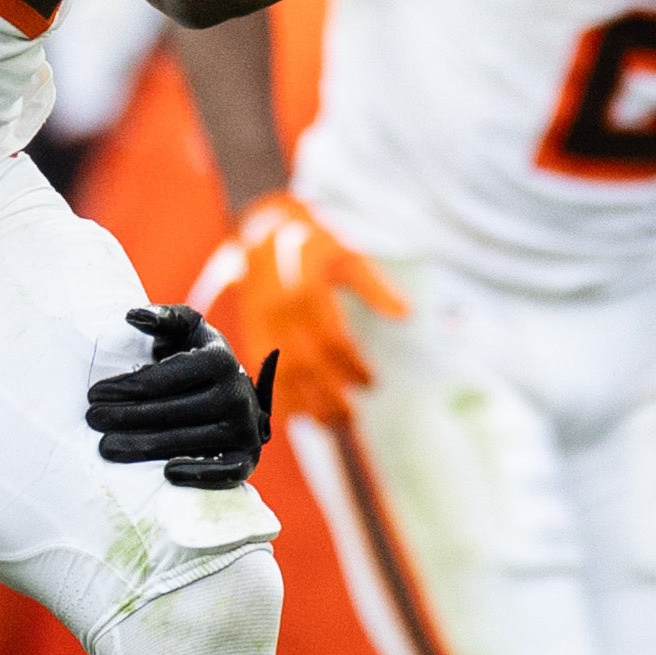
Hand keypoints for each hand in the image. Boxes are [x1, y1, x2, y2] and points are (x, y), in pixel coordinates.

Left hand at [87, 303, 276, 489]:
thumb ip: (162, 318)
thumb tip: (133, 316)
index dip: (126, 387)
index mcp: (219, 359)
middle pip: (172, 411)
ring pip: (188, 441)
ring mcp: (244, 427)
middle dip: (126, 416)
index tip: (94, 394)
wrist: (233, 392)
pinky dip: (199, 474)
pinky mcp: (248, 457)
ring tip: (106, 447)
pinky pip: (225, 471)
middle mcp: (237, 394)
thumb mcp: (185, 330)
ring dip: (144, 447)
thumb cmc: (196, 357)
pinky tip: (166, 474)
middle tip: (92, 420)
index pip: (165, 378)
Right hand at [221, 194, 405, 426]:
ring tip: (328, 424)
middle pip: (307, 364)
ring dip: (304, 403)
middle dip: (330, 395)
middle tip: (352, 416)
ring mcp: (260, 323)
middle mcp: (280, 310)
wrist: (262, 231)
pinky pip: (259, 371)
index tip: (371, 383)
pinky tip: (293, 417)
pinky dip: (274, 396)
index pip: (332, 340)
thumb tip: (406, 314)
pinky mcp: (249, 331)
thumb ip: (375, 285)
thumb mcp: (347, 254)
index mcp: (306, 290)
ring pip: (282, 372)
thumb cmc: (311, 244)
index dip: (353, 366)